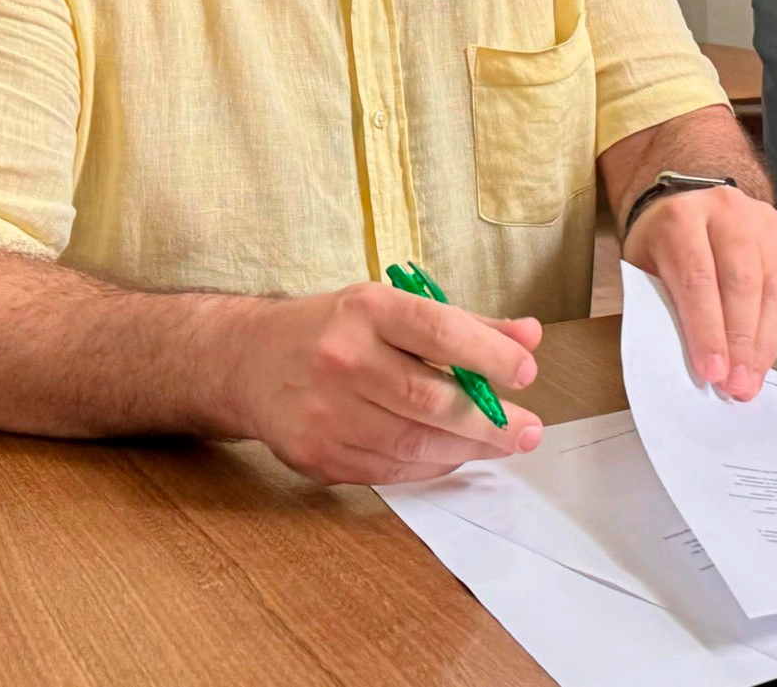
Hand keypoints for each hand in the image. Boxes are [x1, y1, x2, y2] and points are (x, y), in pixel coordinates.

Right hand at [232, 282, 544, 484]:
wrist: (247, 361)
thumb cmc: (335, 330)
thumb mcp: (393, 307)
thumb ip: (465, 324)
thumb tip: (529, 336)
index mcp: (366, 310)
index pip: (438, 331)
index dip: (489, 354)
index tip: (527, 371)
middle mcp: (342, 359)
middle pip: (429, 399)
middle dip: (489, 420)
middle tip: (528, 430)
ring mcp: (324, 412)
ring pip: (413, 442)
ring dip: (466, 448)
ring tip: (501, 443)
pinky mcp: (315, 455)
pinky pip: (389, 469)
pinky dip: (431, 466)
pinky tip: (454, 454)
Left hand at [622, 183, 776, 400]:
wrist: (689, 204)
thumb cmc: (664, 247)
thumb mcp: (647, 271)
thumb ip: (665, 308)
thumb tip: (692, 363)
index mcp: (680, 218)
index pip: (697, 278)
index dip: (706, 330)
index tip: (712, 372)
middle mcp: (726, 211)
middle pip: (741, 282)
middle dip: (740, 341)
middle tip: (737, 384)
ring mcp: (762, 219)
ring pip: (772, 285)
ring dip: (764, 340)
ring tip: (753, 378)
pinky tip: (766, 353)